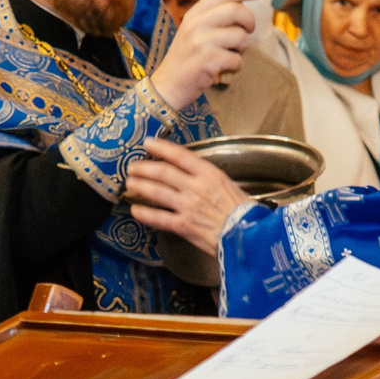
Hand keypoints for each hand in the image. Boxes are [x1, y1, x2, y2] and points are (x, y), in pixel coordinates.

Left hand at [125, 138, 248, 257]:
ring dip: (140, 186)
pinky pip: (159, 218)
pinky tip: (135, 210)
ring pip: (157, 192)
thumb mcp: (229, 185)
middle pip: (163, 173)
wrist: (250, 236)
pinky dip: (145, 213)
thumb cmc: (245, 211)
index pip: (180, 156)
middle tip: (131, 166)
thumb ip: (209, 179)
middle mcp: (196, 187)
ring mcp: (188, 206)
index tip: (148, 143)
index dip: (161, 148)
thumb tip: (192, 175)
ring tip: (129, 183)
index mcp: (210, 174)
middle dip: (144, 168)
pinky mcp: (184, 226)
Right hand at [149, 0, 263, 113]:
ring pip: (240, 36)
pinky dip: (237, 66)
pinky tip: (227, 68)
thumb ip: (211, 18)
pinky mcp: (207, 61)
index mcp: (193, 15)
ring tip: (234, 53)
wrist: (168, 85)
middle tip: (250, 30)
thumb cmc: (186, 58)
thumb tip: (240, 7)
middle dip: (250, 20)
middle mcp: (196, 25)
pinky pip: (236, 59)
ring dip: (244, 47)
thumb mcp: (192, 31)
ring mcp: (200, 42)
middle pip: (235, 10)